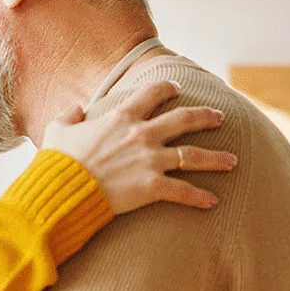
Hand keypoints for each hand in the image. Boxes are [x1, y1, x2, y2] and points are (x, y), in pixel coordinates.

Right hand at [42, 76, 235, 213]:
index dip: (168, 88)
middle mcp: (142, 134)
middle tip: (220, 117)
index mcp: (121, 117)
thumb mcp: (56, 131)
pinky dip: (199, 197)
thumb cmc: (57, 162)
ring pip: (193, 156)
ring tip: (233, 160)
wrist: (62, 191)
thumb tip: (77, 110)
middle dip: (206, 116)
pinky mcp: (152, 187)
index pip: (153, 93)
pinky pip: (182, 192)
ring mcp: (150, 160)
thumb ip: (68, 116)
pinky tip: (213, 201)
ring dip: (216, 157)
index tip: (177, 89)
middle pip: (185, 119)